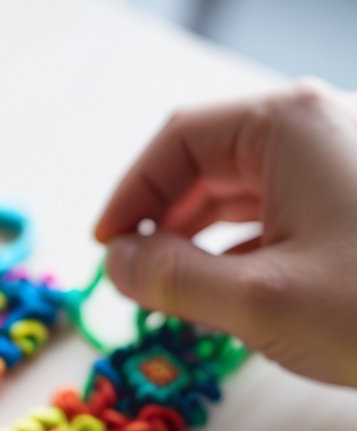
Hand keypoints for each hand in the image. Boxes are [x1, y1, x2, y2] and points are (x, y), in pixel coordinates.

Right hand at [95, 79, 356, 385]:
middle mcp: (314, 129)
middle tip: (131, 278)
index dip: (130, 194)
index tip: (103, 250)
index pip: (178, 140)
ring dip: (198, 237)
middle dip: (163, 218)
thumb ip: (173, 280)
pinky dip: (240, 248)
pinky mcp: (356, 203)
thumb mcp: (257, 301)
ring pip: (243, 189)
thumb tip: (116, 264)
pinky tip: (225, 293)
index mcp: (285, 126)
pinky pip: (279, 212)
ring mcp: (341, 163)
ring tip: (170, 290)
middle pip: (209, 159)